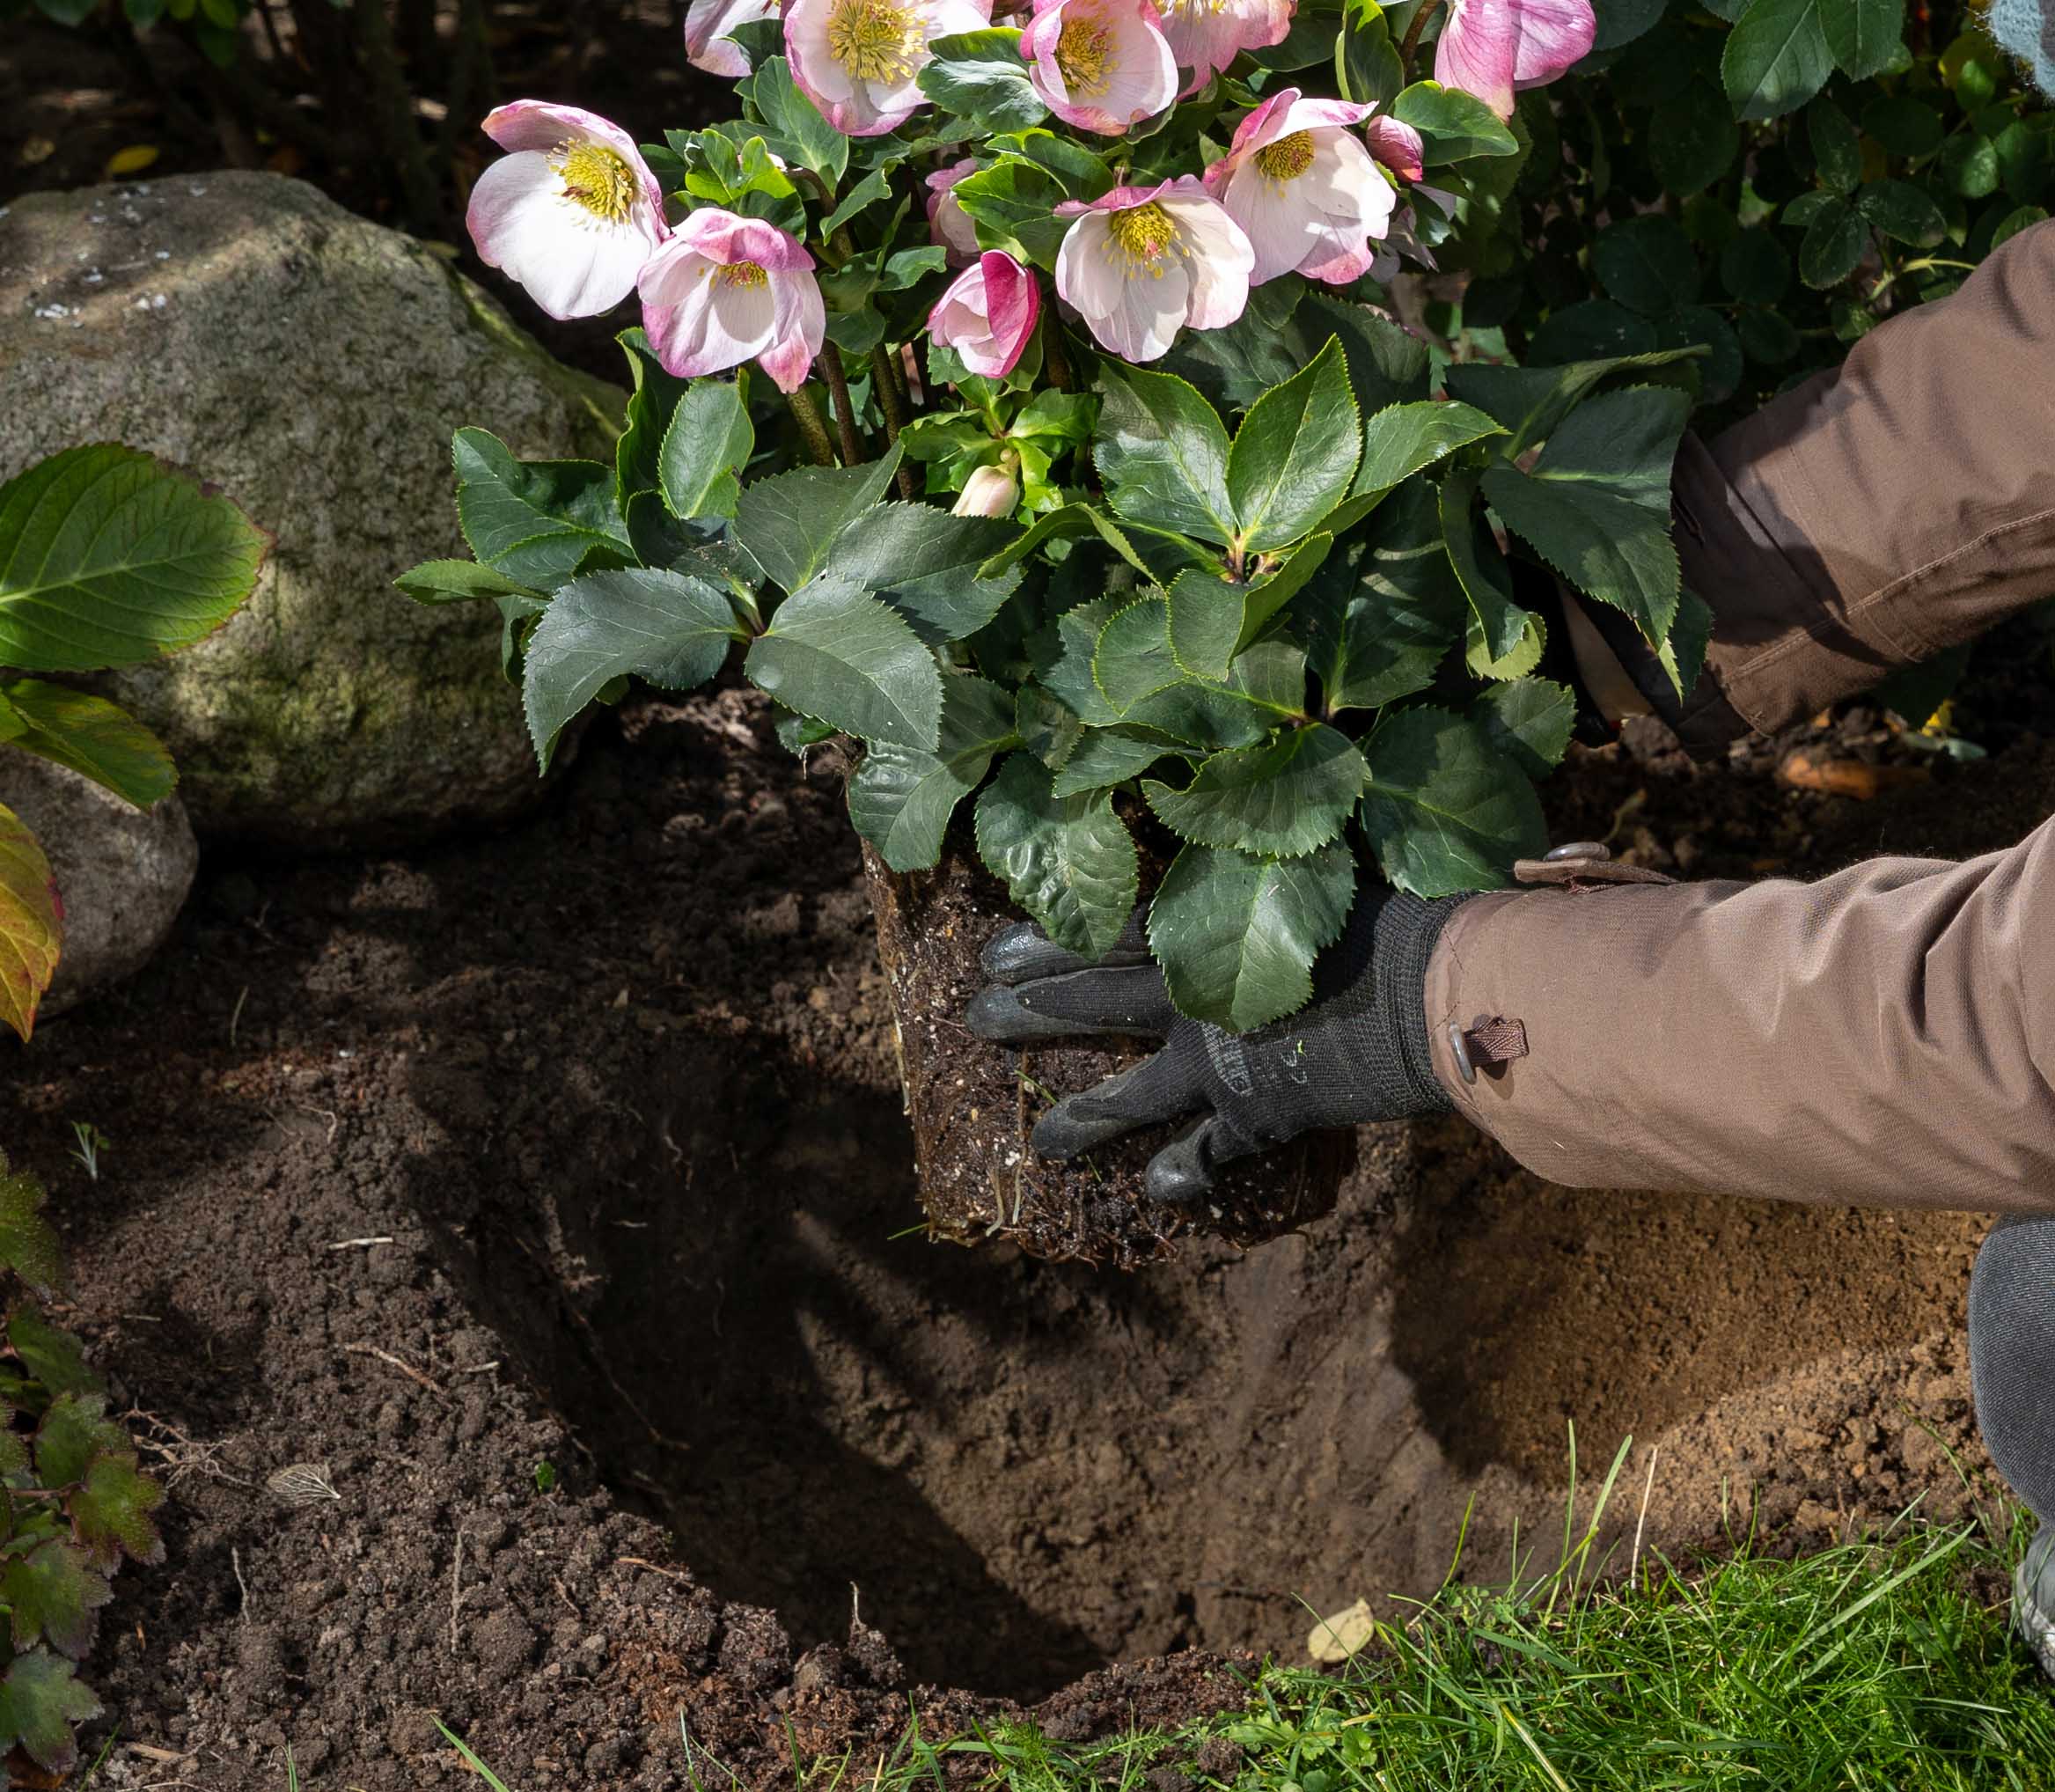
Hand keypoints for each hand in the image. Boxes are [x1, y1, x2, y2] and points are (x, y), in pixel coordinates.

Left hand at [966, 887, 1468, 1203]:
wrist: (1437, 993)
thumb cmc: (1384, 916)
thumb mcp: (1309, 876)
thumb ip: (1256, 882)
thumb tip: (1234, 852)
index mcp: (1200, 932)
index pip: (1101, 935)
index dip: (1044, 945)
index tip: (990, 953)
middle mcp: (1190, 1000)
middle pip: (1092, 1005)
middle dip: (1029, 1013)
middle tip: (974, 1019)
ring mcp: (1217, 1064)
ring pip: (1131, 1096)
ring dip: (1082, 1117)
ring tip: (1038, 1142)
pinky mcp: (1259, 1114)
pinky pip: (1212, 1150)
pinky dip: (1187, 1170)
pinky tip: (1159, 1191)